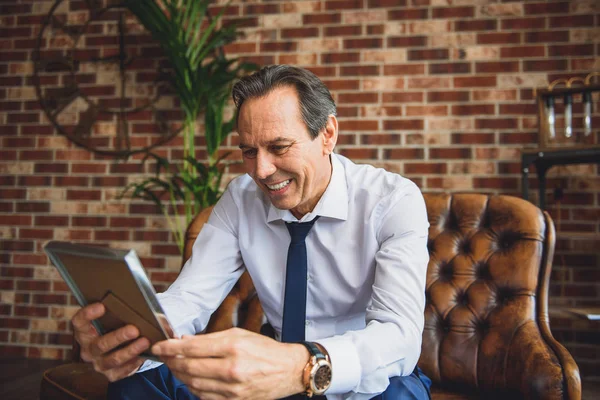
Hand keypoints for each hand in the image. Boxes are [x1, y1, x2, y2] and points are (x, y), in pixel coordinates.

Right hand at [71, 303, 149, 381]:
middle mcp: (88, 349)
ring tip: (145, 341)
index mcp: (84, 332)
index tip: (102, 305)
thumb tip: (136, 300)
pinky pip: (122, 371)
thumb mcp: (114, 318)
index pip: (79, 322)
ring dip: (130, 350)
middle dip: (118, 337)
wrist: (121, 347)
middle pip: (99, 344)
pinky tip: (144, 355)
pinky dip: (134, 363)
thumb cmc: (118, 325)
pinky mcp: (110, 375)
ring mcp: (98, 363)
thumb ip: (117, 310)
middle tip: (134, 329)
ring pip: (112, 359)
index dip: (88, 314)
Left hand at [152, 327, 308, 399]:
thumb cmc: (265, 349)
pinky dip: (192, 388)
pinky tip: (190, 379)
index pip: (192, 347)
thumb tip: (185, 341)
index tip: (158, 346)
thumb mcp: (240, 334)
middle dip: (171, 361)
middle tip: (163, 356)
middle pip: (189, 367)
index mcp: (233, 347)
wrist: (289, 370)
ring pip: (193, 384)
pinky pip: (204, 396)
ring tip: (174, 366)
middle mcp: (231, 368)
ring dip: (179, 375)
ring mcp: (232, 388)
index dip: (170, 347)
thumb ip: (211, 338)